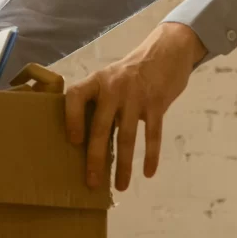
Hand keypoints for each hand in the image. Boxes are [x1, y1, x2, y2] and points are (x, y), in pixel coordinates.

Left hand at [65, 20, 208, 190]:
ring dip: (123, 164)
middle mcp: (113, 88)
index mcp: (97, 81)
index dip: (70, 118)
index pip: (75, 96)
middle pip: (100, 127)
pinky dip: (151, 155)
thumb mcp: (110, 79)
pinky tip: (149, 172)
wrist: (166, 51)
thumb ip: (99, 102)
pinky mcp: (157, 103)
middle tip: (92, 183)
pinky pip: (153, 134)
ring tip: (120, 186)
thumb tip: (84, 139)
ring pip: (127, 136)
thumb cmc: (131, 72)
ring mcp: (136, 96)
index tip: (73, 142)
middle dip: (95, 158)